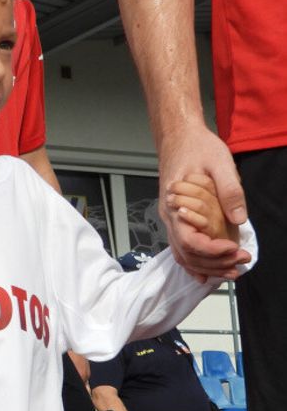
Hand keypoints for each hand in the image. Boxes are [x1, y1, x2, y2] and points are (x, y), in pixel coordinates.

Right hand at [157, 126, 248, 278]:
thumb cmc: (196, 148)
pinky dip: (194, 263)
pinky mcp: (177, 219)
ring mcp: (172, 219)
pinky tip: (207, 271)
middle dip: (214, 264)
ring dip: (206, 267)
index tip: (234, 250)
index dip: (212, 251)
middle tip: (240, 264)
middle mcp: (170, 217)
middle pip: (187, 254)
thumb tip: (238, 218)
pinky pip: (181, 247)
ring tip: (231, 271)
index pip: (190, 241)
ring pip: (183, 254)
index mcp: (177, 205)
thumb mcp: (219, 163)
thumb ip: (229, 191)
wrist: (178, 138)